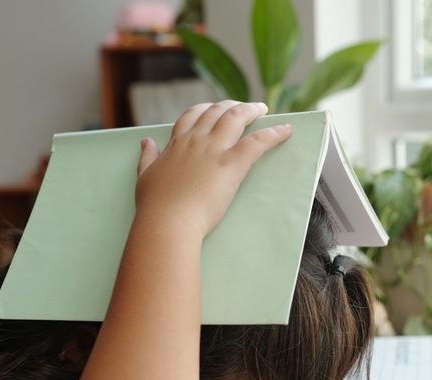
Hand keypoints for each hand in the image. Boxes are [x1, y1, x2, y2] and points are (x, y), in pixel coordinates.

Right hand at [134, 101, 292, 237]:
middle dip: (232, 105)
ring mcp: (214, 150)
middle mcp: (196, 140)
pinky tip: (286, 130)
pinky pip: (257, 141)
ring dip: (251, 109)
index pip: (193, 115)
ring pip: (236, 117)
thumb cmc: (155, 206)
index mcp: (177, 144)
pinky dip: (274, 133)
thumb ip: (148, 157)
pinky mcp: (231, 164)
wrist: (168, 221)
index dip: (207, 109)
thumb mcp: (145, 176)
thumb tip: (146, 142)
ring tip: (262, 108)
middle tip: (245, 107)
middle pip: (217, 111)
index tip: (215, 108)